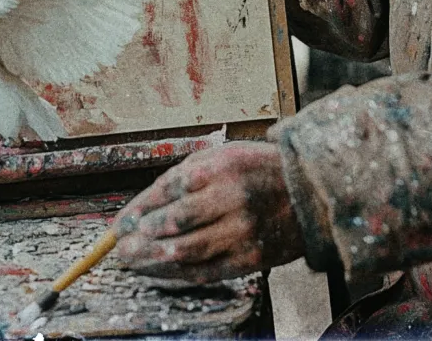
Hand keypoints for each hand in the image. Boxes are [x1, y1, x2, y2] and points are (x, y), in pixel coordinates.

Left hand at [113, 141, 304, 282]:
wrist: (311, 193)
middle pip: (173, 223)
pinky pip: (205, 272)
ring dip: (153, 259)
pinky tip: (160, 272)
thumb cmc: (261, 170)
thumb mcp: (225, 155)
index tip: (122, 223)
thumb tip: (147, 202)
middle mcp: (230, 199)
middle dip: (141, 237)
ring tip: (133, 261)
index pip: (167, 190)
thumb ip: (187, 174)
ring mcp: (240, 232)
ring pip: (186, 252)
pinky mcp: (249, 258)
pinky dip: (177, 275)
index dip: (139, 209)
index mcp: (220, 168)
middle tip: (121, 246)